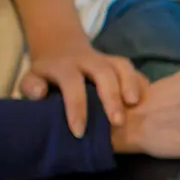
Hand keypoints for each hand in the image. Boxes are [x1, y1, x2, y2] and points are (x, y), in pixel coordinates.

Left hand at [20, 31, 147, 136]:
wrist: (61, 47)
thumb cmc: (47, 74)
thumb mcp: (31, 77)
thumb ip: (31, 86)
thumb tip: (40, 94)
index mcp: (64, 66)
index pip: (71, 84)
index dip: (76, 107)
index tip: (79, 132)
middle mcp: (87, 60)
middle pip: (103, 73)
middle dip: (111, 97)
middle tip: (117, 122)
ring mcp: (106, 59)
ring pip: (122, 67)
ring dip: (131, 85)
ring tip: (136, 106)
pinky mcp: (118, 62)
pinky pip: (133, 69)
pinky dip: (142, 83)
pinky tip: (147, 100)